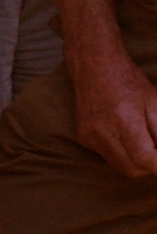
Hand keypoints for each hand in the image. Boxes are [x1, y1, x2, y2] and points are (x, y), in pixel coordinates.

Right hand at [71, 46, 156, 176]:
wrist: (92, 64)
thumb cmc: (128, 81)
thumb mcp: (154, 103)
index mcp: (124, 120)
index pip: (146, 160)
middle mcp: (102, 132)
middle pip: (134, 169)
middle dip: (149, 164)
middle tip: (153, 146)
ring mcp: (89, 136)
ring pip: (121, 166)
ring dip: (135, 160)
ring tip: (139, 138)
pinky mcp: (82, 137)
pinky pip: (108, 156)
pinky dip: (120, 152)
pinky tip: (120, 132)